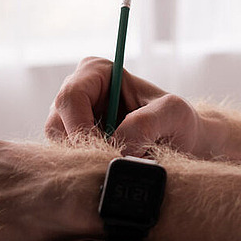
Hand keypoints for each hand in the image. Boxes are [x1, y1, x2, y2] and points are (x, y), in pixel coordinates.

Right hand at [45, 56, 209, 156]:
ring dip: (85, 160)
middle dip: (83, 148)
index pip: (70, 98)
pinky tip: (110, 169)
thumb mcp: (174, 114)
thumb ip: (145, 123)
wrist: (184, 147)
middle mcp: (77, 92)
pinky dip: (85, 169)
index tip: (107, 150)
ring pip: (58, 146)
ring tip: (119, 164)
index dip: (82, 127)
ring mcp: (71, 119)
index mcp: (97, 71)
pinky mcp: (72, 144)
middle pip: (56, 124)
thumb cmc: (179, 123)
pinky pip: (65, 161)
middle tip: (112, 163)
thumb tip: (116, 145)